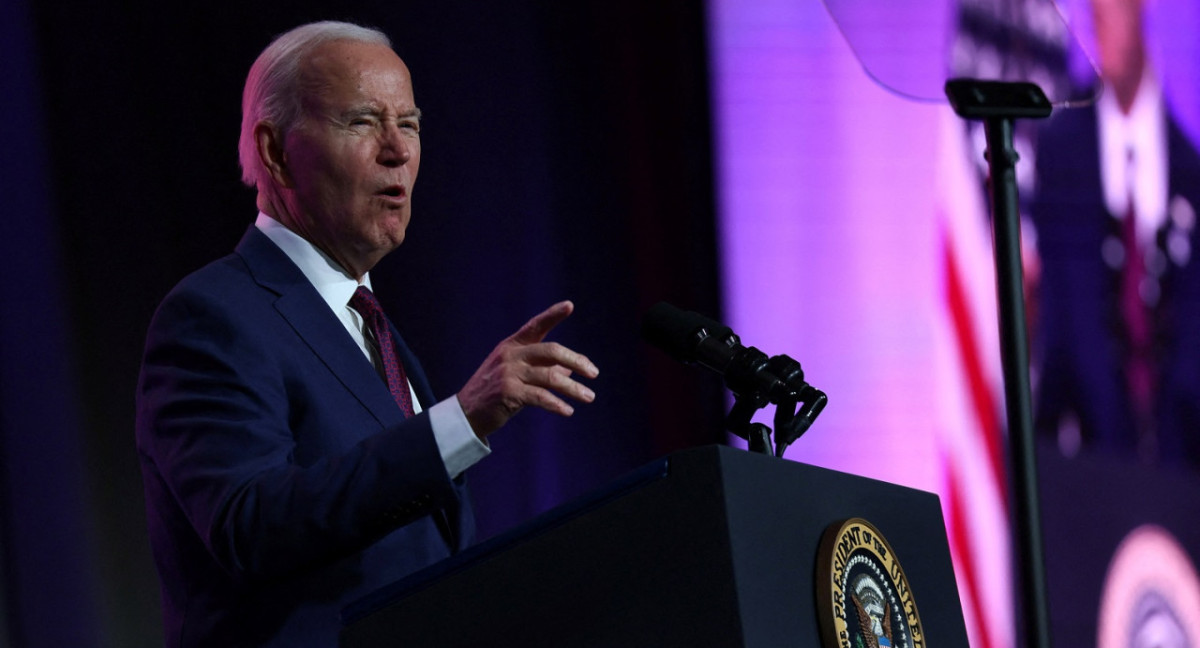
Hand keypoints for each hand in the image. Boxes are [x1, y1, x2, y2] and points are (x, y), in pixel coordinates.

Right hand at [457, 301, 598, 437]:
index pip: (535, 325)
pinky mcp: (508, 393)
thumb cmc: (495, 392)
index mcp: (512, 345)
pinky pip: (540, 397)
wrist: (466, 414)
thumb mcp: (518, 375)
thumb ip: (543, 368)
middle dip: (577, 361)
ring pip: (550, 377)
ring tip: (589, 397)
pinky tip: (568, 411)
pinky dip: (557, 404)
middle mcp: (510, 355)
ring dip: (573, 388)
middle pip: (551, 351)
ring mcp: (508, 373)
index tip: (570, 305)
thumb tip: (572, 368)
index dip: (553, 315)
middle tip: (594, 373)